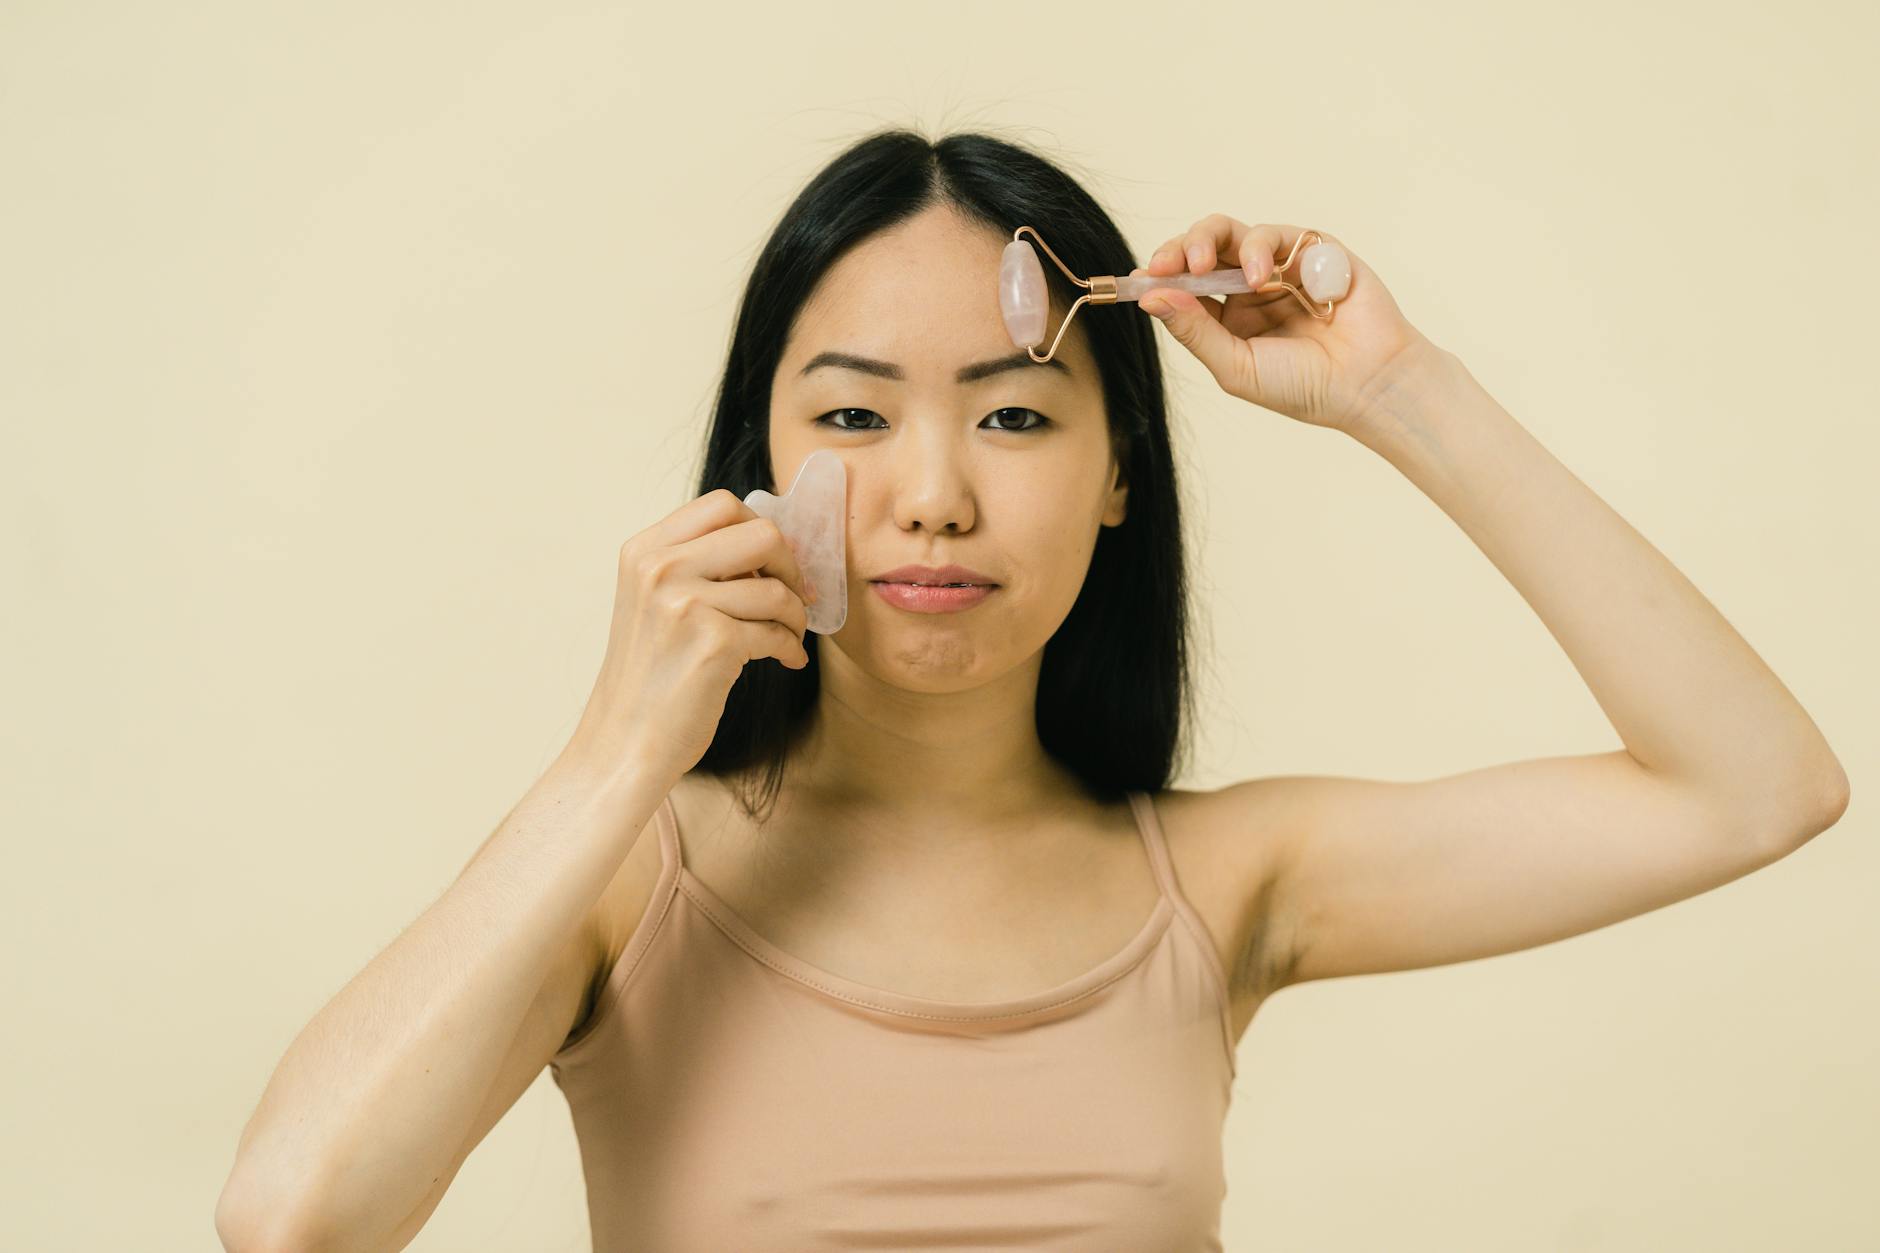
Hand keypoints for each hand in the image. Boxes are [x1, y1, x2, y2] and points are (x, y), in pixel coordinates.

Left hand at [1137, 214, 1445, 433]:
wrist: (1367, 384)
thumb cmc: (1303, 386)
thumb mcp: (1235, 365)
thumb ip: (1194, 330)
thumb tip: (1151, 297)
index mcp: (1227, 316)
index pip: (1185, 283)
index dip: (1162, 275)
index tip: (1141, 277)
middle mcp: (1250, 287)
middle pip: (1204, 248)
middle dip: (1182, 248)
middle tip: (1170, 263)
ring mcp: (1281, 267)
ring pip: (1235, 233)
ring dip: (1217, 243)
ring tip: (1221, 271)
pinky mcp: (1314, 251)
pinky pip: (1280, 234)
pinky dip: (1264, 249)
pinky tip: (1265, 277)